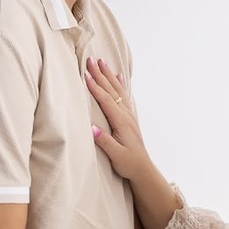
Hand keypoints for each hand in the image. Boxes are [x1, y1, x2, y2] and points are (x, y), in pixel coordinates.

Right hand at [87, 57, 148, 181]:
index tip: (85, 74)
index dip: (95, 87)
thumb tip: (92, 128)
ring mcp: (129, 115)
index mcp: (121, 122)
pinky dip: (120, 84)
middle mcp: (126, 115)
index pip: (106, 100)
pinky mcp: (130, 118)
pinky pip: (124, 96)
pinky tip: (118, 77)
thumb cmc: (129, 163)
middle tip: (90, 59)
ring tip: (102, 62)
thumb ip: (105, 142)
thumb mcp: (116, 155)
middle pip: (111, 90)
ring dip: (109, 75)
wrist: (143, 169)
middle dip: (100, 74)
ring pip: (118, 90)